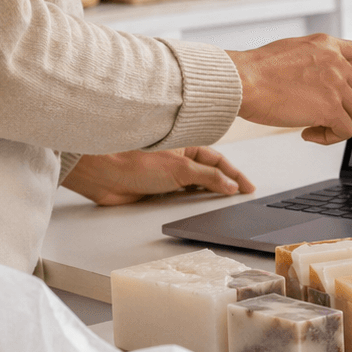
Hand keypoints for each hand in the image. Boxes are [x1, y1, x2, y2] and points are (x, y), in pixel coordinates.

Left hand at [64, 147, 255, 206]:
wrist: (103, 173)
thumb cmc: (135, 160)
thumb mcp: (181, 167)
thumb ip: (209, 177)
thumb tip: (230, 185)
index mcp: (187, 144)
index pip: (219, 161)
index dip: (235, 174)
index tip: (248, 188)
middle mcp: (179, 158)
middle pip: (210, 172)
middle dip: (225, 183)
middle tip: (241, 197)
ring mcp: (168, 174)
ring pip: (196, 186)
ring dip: (209, 194)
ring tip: (224, 204)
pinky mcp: (157, 189)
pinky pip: (181, 196)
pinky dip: (192, 202)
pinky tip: (199, 207)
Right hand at [227, 34, 351, 145]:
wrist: (241, 80)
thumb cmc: (255, 71)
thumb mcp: (292, 51)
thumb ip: (315, 63)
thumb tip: (327, 85)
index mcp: (328, 45)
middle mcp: (337, 62)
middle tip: (326, 120)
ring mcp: (335, 84)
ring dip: (341, 128)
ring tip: (315, 128)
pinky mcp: (329, 107)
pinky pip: (345, 131)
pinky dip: (329, 138)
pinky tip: (307, 134)